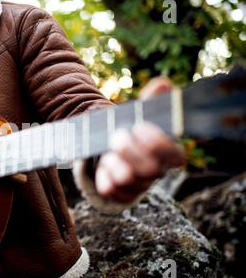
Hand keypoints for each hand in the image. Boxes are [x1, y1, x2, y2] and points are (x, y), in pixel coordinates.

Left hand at [95, 77, 184, 202]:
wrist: (112, 147)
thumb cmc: (131, 129)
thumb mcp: (140, 114)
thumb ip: (152, 100)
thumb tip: (164, 84)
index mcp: (168, 153)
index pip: (175, 157)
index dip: (158, 143)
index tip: (138, 126)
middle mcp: (156, 172)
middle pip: (150, 170)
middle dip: (130, 150)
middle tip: (117, 135)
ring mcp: (138, 185)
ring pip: (128, 181)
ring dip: (114, 163)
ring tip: (108, 152)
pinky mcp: (121, 194)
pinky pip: (111, 190)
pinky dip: (103, 176)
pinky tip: (103, 165)